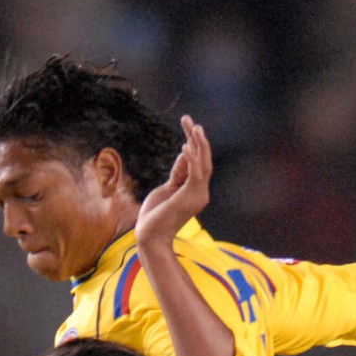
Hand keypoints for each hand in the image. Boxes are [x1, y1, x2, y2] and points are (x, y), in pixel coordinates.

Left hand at [135, 116, 211, 250]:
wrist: (150, 236)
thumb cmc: (155, 216)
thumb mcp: (167, 187)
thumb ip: (178, 173)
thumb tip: (184, 153)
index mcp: (195, 191)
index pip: (199, 163)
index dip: (194, 144)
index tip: (187, 127)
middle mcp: (200, 193)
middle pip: (204, 160)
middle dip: (197, 138)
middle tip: (188, 119)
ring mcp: (197, 196)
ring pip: (203, 164)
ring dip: (198, 143)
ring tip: (193, 126)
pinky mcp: (190, 197)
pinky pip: (195, 173)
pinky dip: (191, 159)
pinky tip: (184, 146)